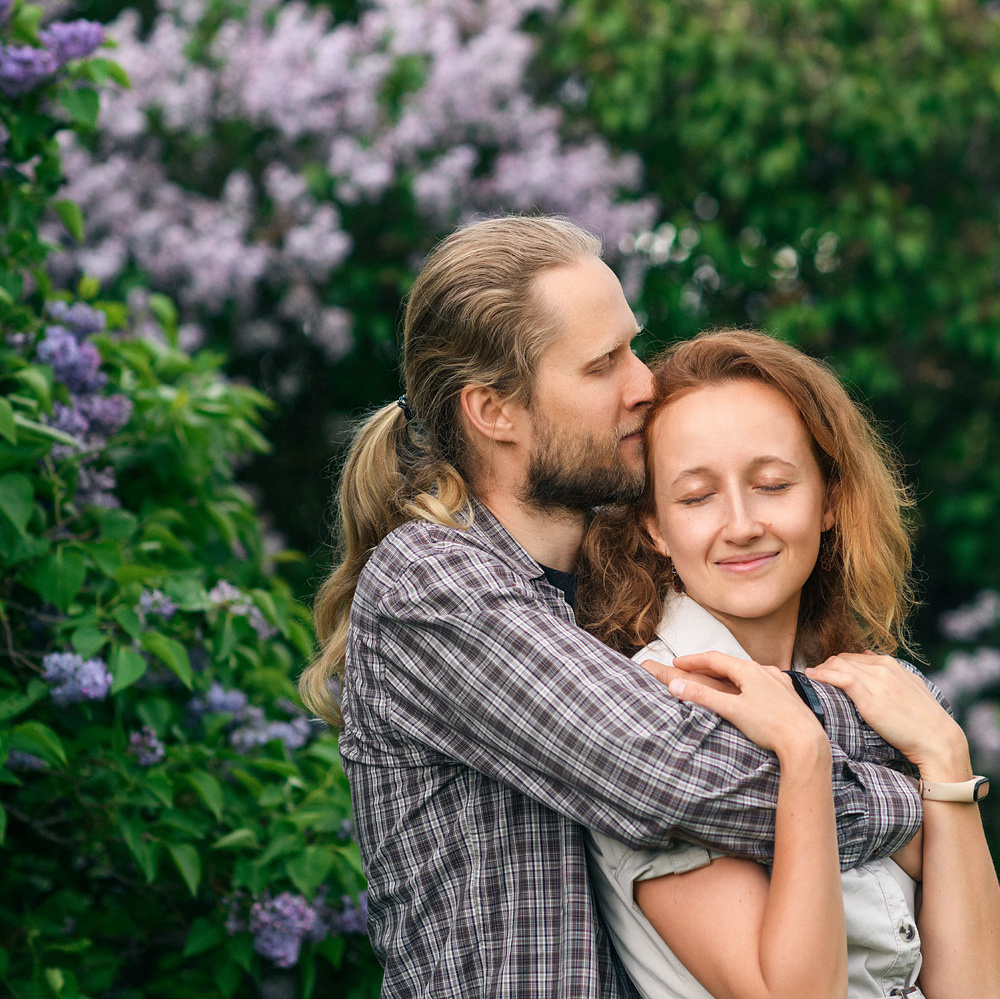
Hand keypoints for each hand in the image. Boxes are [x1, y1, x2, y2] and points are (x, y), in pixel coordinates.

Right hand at [664, 651, 826, 758]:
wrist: (806, 742)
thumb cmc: (771, 726)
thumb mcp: (731, 709)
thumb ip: (702, 696)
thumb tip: (675, 685)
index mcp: (748, 670)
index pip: (713, 659)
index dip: (693, 660)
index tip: (677, 662)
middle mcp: (764, 670)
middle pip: (729, 663)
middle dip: (707, 666)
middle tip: (689, 670)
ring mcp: (778, 681)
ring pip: (746, 672)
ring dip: (727, 674)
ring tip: (715, 680)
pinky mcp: (787, 694)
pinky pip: (761, 682)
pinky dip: (745, 683)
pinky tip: (748, 690)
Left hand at [806, 653, 970, 780]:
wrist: (937, 739)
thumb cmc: (922, 719)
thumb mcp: (908, 687)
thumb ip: (888, 673)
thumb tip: (867, 658)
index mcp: (890, 664)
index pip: (852, 656)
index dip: (835, 664)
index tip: (824, 673)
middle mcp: (882, 668)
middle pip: (842, 658)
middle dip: (825, 666)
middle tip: (814, 677)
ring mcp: (876, 682)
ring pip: (838, 665)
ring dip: (820, 669)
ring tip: (809, 678)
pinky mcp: (870, 699)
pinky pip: (841, 678)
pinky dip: (823, 675)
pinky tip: (811, 676)